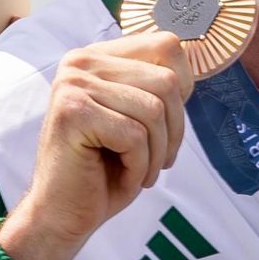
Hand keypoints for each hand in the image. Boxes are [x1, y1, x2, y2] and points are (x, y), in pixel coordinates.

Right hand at [0, 32, 194, 259]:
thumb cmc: (105, 169)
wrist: (63, 213)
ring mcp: (73, 85)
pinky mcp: (72, 113)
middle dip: (174, 130)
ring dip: (157, 152)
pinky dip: (139, 165)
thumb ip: (158, 86)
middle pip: (167, 81)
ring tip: (140, 170)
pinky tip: (122, 175)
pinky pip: (134, 135)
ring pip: (153, 109)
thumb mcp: (139, 118)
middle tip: (157, 160)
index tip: (166, 126)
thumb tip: (195, 64)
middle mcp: (81, 62)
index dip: (183, 89)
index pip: (166, 45)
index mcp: (99, 57)